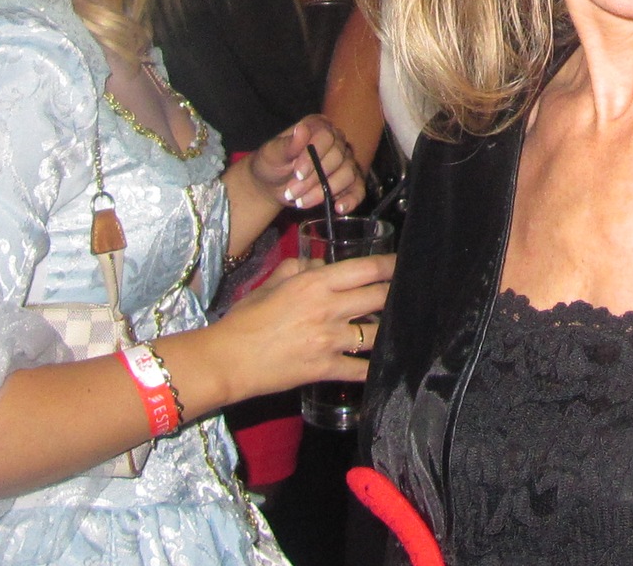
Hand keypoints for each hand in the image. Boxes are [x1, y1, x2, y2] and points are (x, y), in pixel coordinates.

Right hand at [181, 252, 393, 406]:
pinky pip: (360, 370)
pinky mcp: (325, 369)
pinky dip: (374, 368)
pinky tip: (383, 365)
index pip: (365, 270)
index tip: (402, 263)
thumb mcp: (269, 284)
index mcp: (314, 284)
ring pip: (376, 333)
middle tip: (405, 293)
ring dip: (387, 329)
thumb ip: (297, 268)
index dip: (390, 265)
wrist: (227, 360)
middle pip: (378, 297)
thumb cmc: (244, 319)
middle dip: (395, 293)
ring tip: (394, 326)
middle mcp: (327, 309)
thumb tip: (319, 263)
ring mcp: (329, 341)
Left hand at [248, 115, 366, 212]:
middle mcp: (336, 140)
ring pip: (348, 174)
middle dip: (314, 179)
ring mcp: (344, 161)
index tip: (298, 173)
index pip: (326, 136)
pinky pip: (358, 189)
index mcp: (318, 126)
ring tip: (301, 202)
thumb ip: (288, 144)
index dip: (314, 156)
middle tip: (292, 192)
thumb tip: (302, 129)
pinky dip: (351, 199)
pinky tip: (338, 208)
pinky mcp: (348, 182)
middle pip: (338, 157)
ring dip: (324, 191)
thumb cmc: (272, 164)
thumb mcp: (273, 154)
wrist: (272, 184)